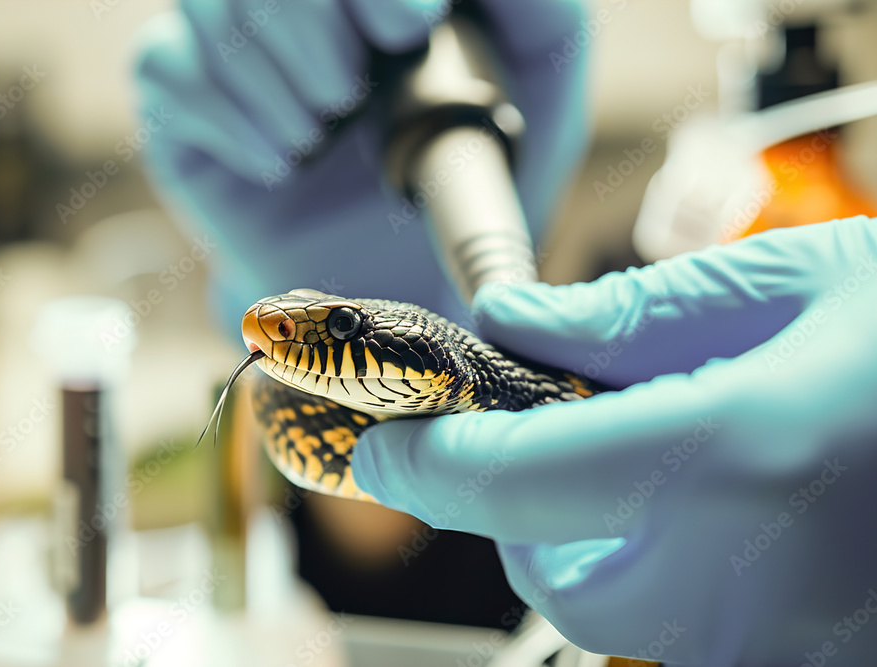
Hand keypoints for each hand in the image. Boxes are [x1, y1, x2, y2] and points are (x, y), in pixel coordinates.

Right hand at [135, 0, 588, 322]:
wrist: (399, 277)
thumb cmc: (470, 171)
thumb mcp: (536, 83)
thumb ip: (534, 7)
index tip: (410, 27)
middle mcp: (295, 0)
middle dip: (310, 21)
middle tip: (350, 95)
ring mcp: (227, 35)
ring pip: (212, 7)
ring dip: (277, 83)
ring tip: (322, 137)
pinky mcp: (177, 93)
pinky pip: (167, 67)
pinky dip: (233, 119)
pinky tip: (282, 163)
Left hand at [352, 216, 876, 665]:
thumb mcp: (787, 282)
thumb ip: (628, 315)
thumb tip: (510, 319)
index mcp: (735, 457)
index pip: (507, 479)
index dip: (420, 462)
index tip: (379, 445)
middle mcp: (759, 580)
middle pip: (556, 576)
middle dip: (522, 505)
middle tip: (544, 431)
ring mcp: (798, 642)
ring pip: (619, 615)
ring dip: (593, 538)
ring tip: (649, 454)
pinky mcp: (819, 657)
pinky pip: (694, 629)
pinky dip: (667, 570)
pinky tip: (714, 505)